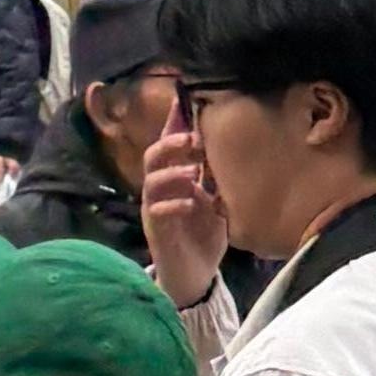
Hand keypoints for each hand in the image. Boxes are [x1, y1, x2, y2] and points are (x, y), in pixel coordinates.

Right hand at [140, 116, 227, 307]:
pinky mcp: (157, 230)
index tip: (181, 100)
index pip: (170, 145)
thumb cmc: (204, 235)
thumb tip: (224, 149)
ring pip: (152, 181)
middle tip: (192, 139)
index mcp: (175, 179)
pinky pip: (159, 212)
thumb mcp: (215, 202)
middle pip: (154, 157)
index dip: (173, 123)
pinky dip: (174, 204)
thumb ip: (214, 179)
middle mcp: (160, 190)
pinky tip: (191, 203)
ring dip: (171, 173)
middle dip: (171, 144)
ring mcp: (155, 209)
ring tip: (191, 171)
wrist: (196, 275)